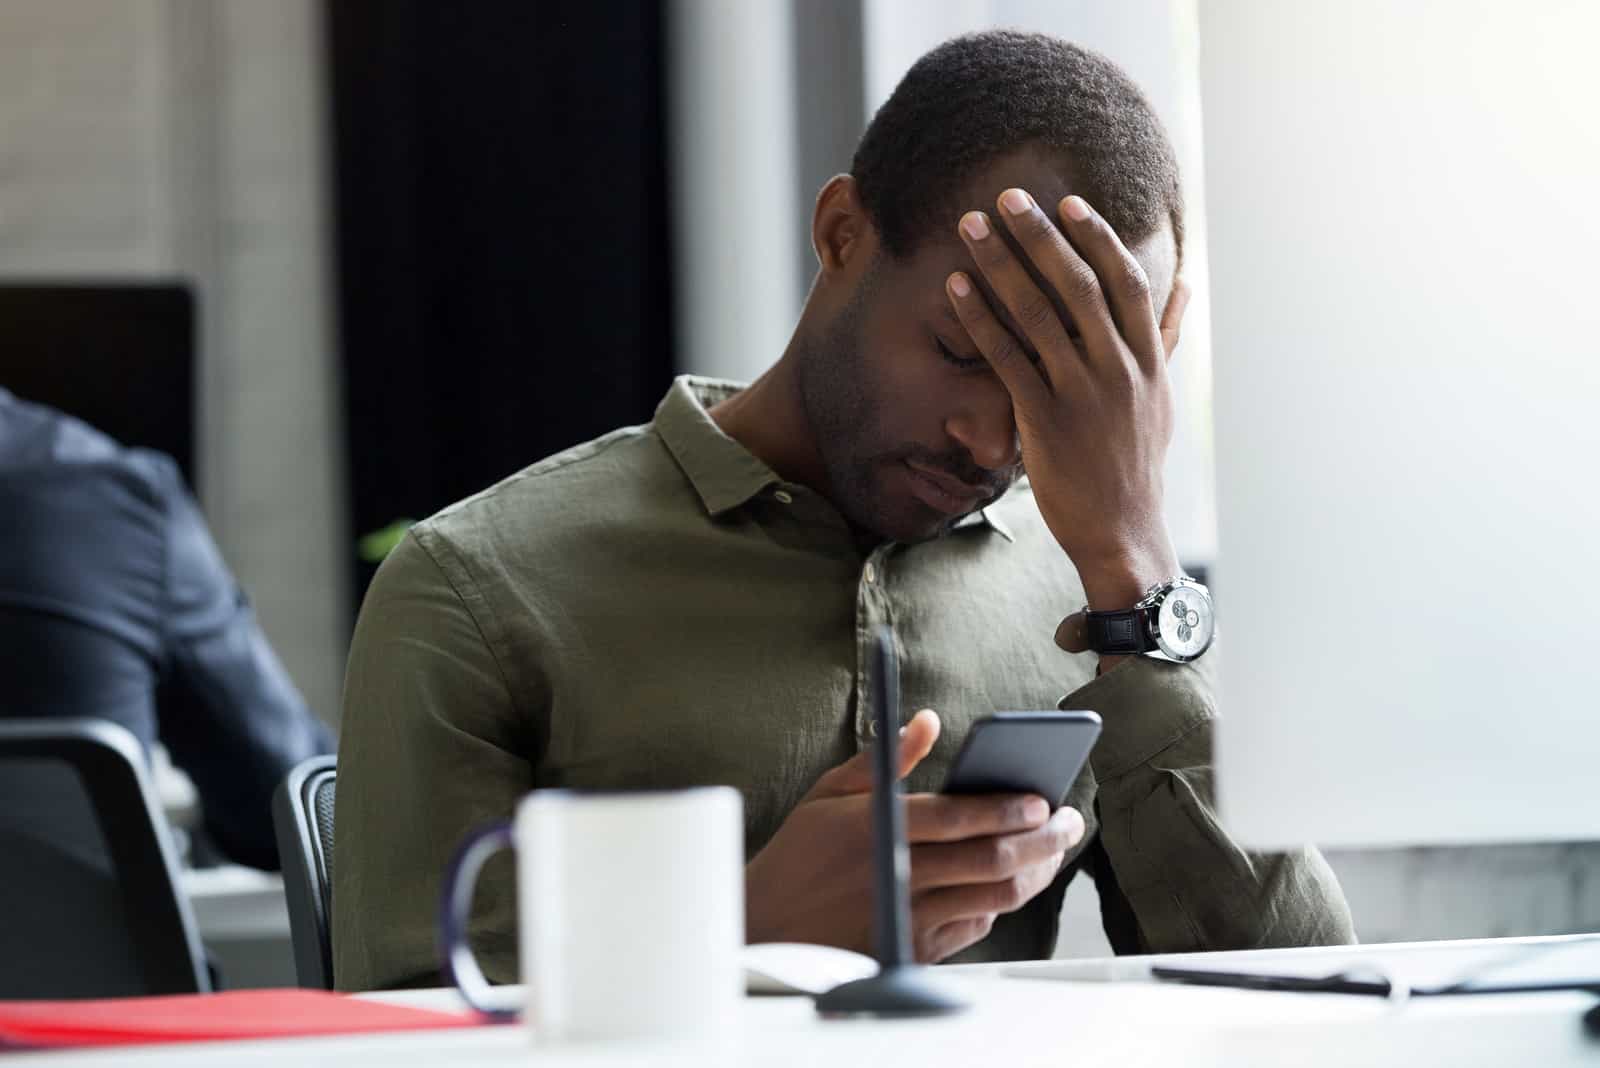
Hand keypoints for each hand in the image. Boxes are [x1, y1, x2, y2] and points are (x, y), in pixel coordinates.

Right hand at [744, 709, 1086, 961]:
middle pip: (991, 858)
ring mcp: (907, 916)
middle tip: (1070, 822)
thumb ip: (885, 758)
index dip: (1008, 808)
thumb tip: (928, 720)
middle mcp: (897, 874)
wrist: (765, 926)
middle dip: (1043, 839)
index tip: (1042, 799)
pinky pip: (975, 927)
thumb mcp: (829, 794)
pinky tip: (1011, 881)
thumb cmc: (800, 853)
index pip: (959, 817)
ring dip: (1035, 872)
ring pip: (994, 896)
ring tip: (1053, 851)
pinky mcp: (913, 949)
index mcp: (877, 827)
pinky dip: (1001, 903)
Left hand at [945, 190, 1190, 607]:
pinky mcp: (1045, 420)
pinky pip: (1006, 357)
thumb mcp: (1162, 396)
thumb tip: (1185, 287)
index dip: (1098, 239)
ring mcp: (1082, 394)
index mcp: (1148, 360)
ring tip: (971, 226)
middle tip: (1007, 198)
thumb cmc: (1135, 461)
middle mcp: (1119, 370)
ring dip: (1002, 264)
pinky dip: (980, 317)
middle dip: (1042, 236)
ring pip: (1039, 314)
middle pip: (1080, 286)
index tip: (1070, 203)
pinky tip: (955, 287)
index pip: (1126, 283)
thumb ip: (1167, 338)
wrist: (1122, 531)